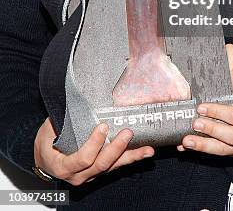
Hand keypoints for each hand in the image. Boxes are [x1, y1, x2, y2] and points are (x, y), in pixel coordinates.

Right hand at [34, 117, 154, 185]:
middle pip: (101, 165)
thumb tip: (74, 96)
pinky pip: (116, 165)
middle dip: (116, 149)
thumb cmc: (46, 142)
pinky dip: (131, 158)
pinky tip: (145, 152)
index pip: (82, 158)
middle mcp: (79, 175)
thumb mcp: (49, 130)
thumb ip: (62, 118)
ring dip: (131, 157)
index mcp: (64, 166)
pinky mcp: (100, 170)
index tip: (102, 126)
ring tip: (147, 149)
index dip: (94, 144)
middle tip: (127, 133)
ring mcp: (91, 175)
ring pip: (113, 167)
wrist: (45, 159)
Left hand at [177, 43, 232, 157]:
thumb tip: (228, 47)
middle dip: (211, 131)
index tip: (201, 107)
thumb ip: (231, 68)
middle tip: (194, 123)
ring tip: (186, 141)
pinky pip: (221, 156)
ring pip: (226, 151)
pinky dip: (203, 151)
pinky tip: (187, 147)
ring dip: (205, 146)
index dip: (218, 112)